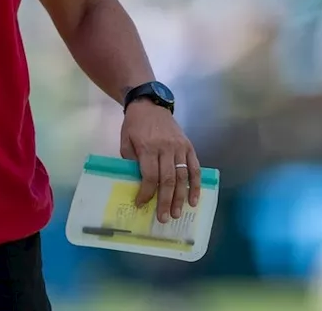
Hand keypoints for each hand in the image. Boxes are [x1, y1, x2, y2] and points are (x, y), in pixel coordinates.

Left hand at [120, 100, 200, 222]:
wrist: (150, 104)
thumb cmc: (135, 125)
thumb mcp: (125, 141)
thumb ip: (131, 161)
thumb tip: (137, 184)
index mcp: (148, 147)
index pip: (149, 175)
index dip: (146, 193)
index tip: (142, 204)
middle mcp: (166, 148)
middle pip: (168, 179)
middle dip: (166, 201)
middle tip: (164, 218)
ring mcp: (179, 147)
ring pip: (183, 177)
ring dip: (181, 197)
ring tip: (177, 214)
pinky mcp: (189, 146)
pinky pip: (195, 168)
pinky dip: (196, 185)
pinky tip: (194, 200)